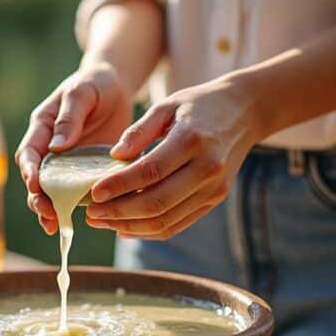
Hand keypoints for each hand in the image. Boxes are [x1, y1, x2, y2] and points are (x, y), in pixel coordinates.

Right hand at [15, 63, 132, 233]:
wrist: (116, 87)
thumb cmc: (95, 84)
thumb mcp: (82, 93)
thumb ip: (69, 117)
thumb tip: (56, 146)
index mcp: (42, 129)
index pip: (30, 154)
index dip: (30, 172)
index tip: (35, 186)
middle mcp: (50, 150)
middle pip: (36, 179)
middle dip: (38, 198)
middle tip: (47, 214)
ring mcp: (67, 164)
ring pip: (53, 191)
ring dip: (52, 209)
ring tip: (55, 226)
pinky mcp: (85, 173)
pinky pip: (78, 194)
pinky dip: (76, 208)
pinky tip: (81, 222)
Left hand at [85, 77, 261, 239]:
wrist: (245, 112)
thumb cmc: (198, 105)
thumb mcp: (167, 105)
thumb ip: (138, 131)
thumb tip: (114, 157)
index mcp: (192, 140)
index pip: (150, 171)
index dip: (119, 185)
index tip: (92, 193)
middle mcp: (207, 169)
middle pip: (157, 202)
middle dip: (118, 212)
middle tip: (90, 213)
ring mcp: (213, 188)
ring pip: (166, 220)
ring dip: (129, 226)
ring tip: (101, 221)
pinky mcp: (215, 199)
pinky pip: (178, 224)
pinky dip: (148, 230)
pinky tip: (124, 227)